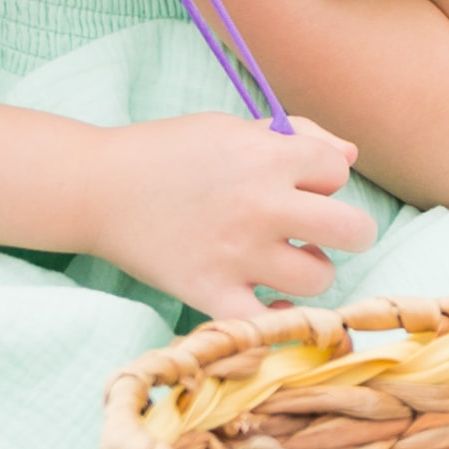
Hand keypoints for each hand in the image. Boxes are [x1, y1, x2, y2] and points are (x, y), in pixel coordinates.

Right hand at [86, 110, 373, 319]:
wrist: (96, 188)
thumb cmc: (169, 153)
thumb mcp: (232, 127)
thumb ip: (299, 135)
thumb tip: (351, 156)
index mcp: (268, 157)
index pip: (339, 172)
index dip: (322, 179)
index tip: (297, 185)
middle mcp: (260, 205)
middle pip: (353, 231)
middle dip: (350, 232)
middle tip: (323, 233)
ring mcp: (236, 254)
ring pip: (319, 278)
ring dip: (311, 271)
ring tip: (286, 260)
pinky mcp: (208, 292)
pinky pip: (267, 321)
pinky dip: (278, 317)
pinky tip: (272, 301)